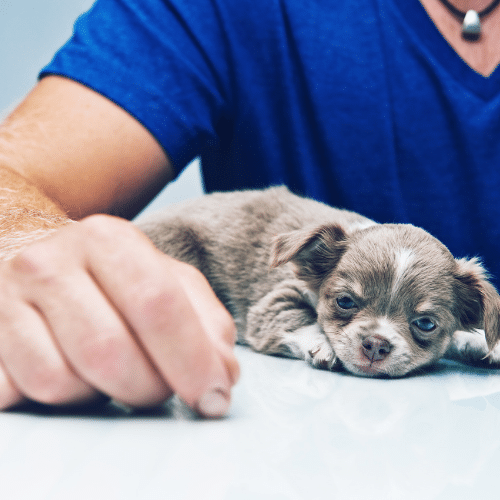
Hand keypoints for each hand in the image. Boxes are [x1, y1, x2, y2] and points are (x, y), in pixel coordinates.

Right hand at [0, 215, 238, 416]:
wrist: (37, 252)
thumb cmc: (112, 273)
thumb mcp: (167, 278)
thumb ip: (205, 321)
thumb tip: (224, 374)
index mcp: (109, 240)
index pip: (158, 305)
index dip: (192, 360)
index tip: (215, 396)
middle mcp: (52, 263)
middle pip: (110, 351)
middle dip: (149, 387)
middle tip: (161, 386)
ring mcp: (7, 300)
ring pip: (61, 382)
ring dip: (102, 394)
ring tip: (114, 371)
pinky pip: (21, 394)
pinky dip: (61, 398)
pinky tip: (77, 373)